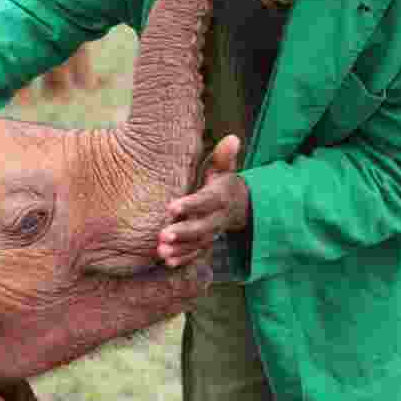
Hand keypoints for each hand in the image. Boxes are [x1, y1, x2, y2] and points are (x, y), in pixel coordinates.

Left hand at [158, 135, 250, 267]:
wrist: (239, 206)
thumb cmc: (222, 182)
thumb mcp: (225, 168)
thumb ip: (225, 156)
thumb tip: (233, 138)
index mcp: (219, 197)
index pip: (205, 201)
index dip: (190, 205)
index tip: (171, 206)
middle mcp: (217, 217)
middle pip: (202, 227)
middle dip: (183, 232)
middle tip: (163, 235)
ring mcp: (212, 233)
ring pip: (198, 243)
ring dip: (181, 249)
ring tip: (161, 252)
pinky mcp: (206, 243)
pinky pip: (196, 254)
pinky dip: (184, 259)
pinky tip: (168, 262)